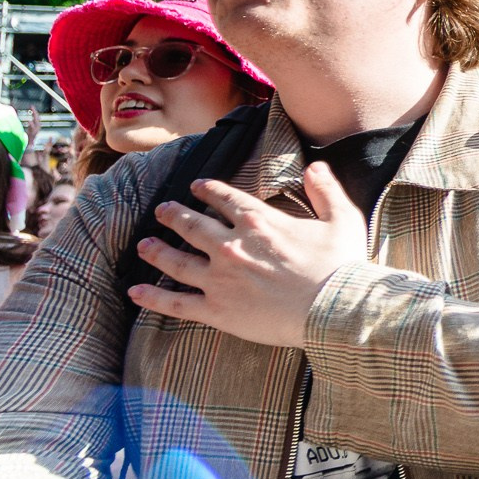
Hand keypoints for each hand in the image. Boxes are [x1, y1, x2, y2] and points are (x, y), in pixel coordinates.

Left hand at [133, 167, 371, 349]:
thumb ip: (325, 191)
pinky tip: (136, 292)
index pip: (225, 199)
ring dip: (157, 251)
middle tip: (162, 211)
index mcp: (259, 222)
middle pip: (192, 226)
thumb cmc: (342, 266)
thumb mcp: (342, 219)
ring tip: (144, 245)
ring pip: (177, 260)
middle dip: (174, 216)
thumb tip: (315, 167)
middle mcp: (231, 246)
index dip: (207, 190)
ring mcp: (220, 279)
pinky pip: (177, 303)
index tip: (195, 187)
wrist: (334, 309)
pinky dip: (154, 297)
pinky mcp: (217, 310)